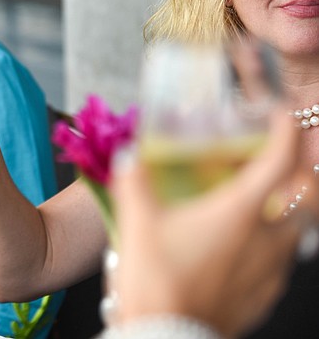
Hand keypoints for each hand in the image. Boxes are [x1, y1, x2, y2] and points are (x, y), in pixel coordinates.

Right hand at [111, 111, 318, 337]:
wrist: (165, 338)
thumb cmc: (155, 279)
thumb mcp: (137, 222)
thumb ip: (135, 181)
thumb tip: (130, 154)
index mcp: (241, 212)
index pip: (279, 160)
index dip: (284, 131)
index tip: (279, 115)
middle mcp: (267, 238)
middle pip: (307, 196)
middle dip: (301, 170)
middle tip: (282, 157)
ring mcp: (271, 271)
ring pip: (300, 230)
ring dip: (290, 206)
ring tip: (267, 199)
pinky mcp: (265, 296)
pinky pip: (283, 260)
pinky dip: (276, 241)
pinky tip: (249, 245)